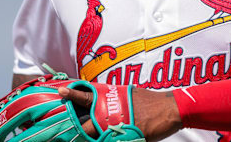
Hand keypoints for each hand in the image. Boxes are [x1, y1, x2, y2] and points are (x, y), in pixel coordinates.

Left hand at [58, 86, 181, 141]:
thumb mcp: (127, 94)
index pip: (87, 97)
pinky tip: (110, 138)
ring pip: (99, 138)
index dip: (73, 95)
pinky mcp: (129, 138)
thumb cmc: (148, 100)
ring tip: (84, 139)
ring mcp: (119, 127)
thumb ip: (112, 98)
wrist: (169, 109)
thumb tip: (101, 99)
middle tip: (63, 135)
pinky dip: (110, 141)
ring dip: (93, 140)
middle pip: (87, 126)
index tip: (61, 92)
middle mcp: (111, 113)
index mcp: (110, 100)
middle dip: (77, 131)